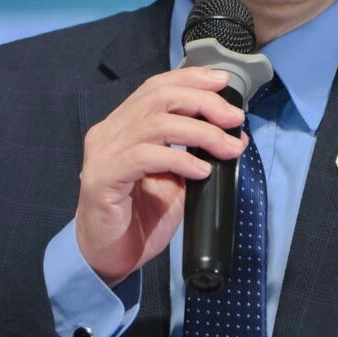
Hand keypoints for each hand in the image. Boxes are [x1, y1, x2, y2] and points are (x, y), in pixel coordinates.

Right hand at [74, 67, 246, 286]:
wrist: (109, 258)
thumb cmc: (140, 219)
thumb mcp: (176, 178)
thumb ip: (197, 153)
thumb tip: (235, 135)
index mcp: (123, 125)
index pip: (156, 87)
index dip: (191, 78)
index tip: (223, 82)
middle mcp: (109, 132)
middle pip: (159, 97)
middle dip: (203, 102)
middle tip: (234, 119)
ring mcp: (103, 153)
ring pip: (157, 124)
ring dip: (201, 133)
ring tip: (228, 149)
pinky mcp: (102, 177)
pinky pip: (145, 157)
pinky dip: (180, 160)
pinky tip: (201, 171)